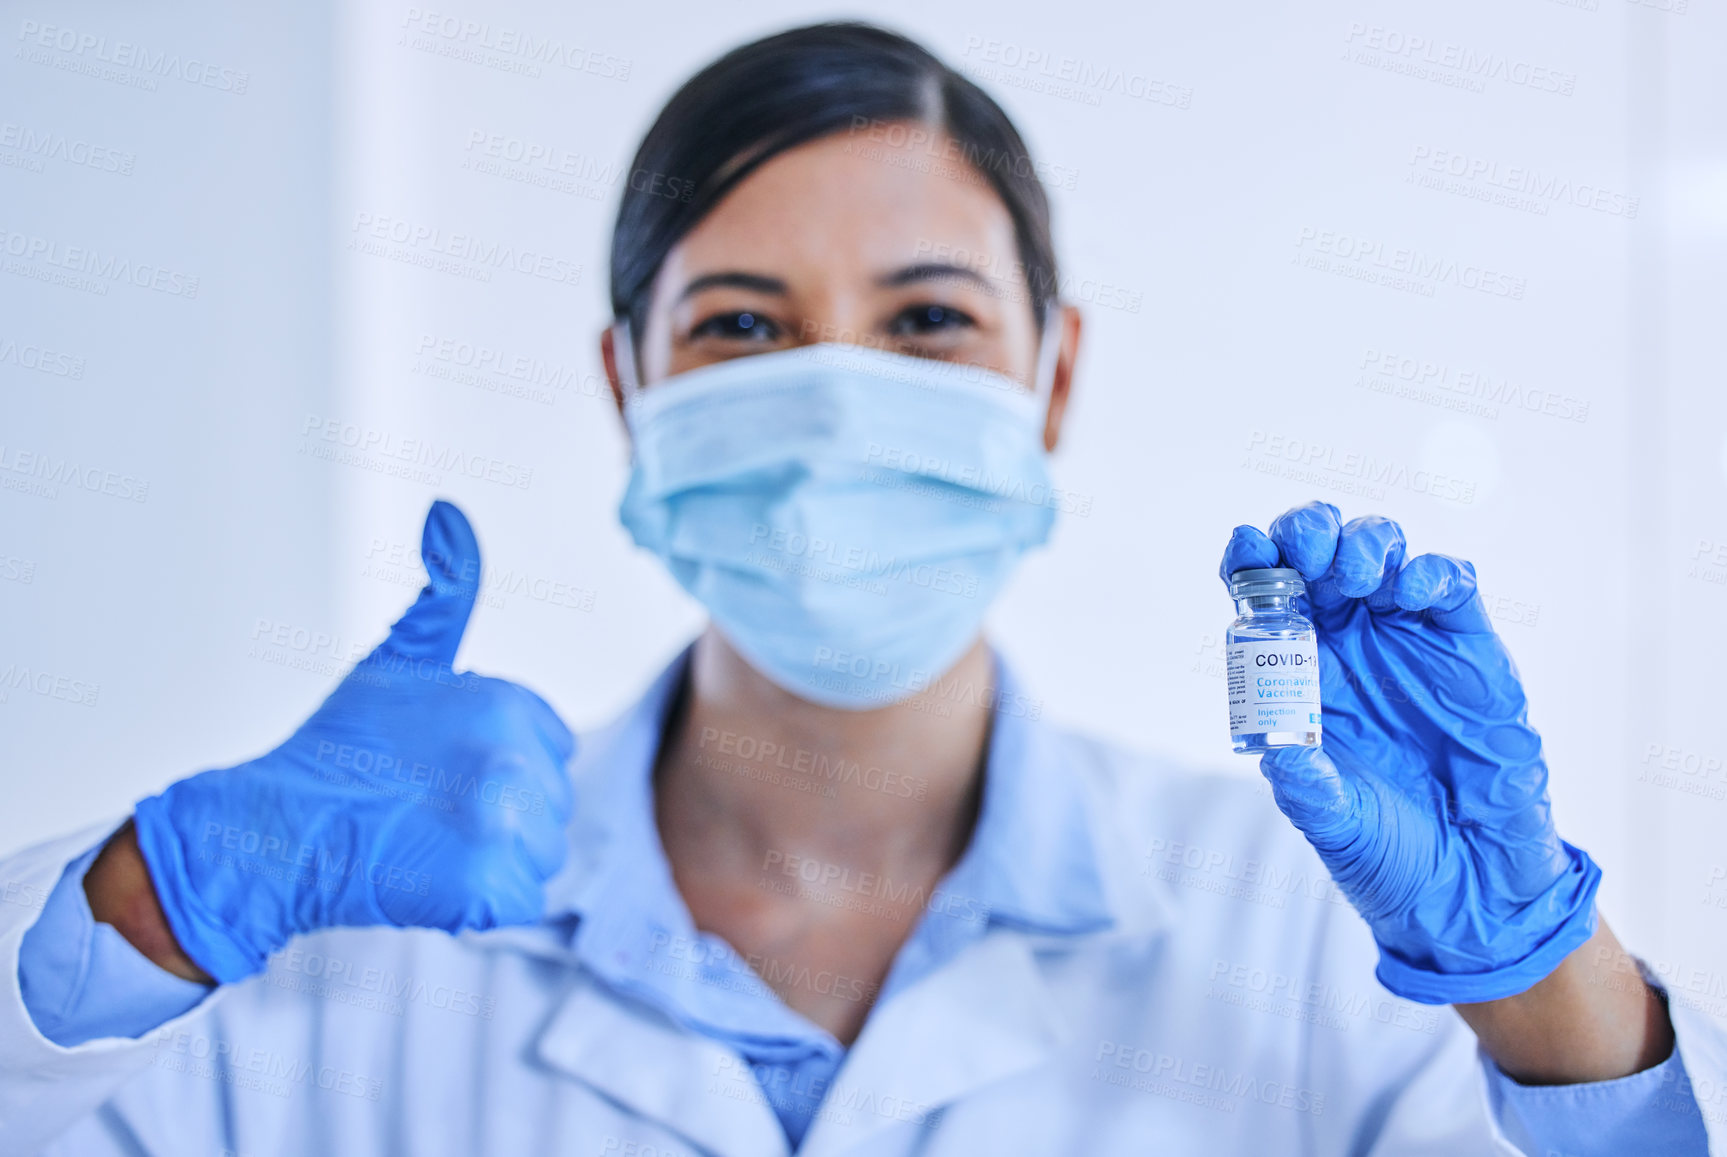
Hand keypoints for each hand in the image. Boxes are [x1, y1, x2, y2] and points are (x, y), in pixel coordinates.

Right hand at [129, 500, 575, 983]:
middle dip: (501, 816)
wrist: (279, 830)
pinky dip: (483, 902)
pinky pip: (521, 899)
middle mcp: (512, 756)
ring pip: (542, 854)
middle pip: (551, 804)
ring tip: (430, 842)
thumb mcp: (401, 657)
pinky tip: (434, 878)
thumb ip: (445, 591)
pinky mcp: (487, 883)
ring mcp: (501, 821)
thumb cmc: (339, 749)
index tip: (444, 771)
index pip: (551, 749)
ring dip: (495, 861)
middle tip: (428, 811)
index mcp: (507, 703)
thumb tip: (450, 513)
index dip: (502, 768)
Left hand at [1220, 501, 1599, 1004]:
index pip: (1266, 597)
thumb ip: (1306, 784)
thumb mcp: (1332, 821)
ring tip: (1354, 579)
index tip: (1244, 547)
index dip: (1251, 562)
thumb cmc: (1389, 849)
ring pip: (1382, 553)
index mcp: (1300, 672)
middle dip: (1307, 535)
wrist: (1472, 881)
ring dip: (1363, 546)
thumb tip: (1278, 748)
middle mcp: (1350, 645)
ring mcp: (1409, 640)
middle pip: (1319, 556)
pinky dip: (1428, 572)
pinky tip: (1408, 592)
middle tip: (1306, 554)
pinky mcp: (1468, 649)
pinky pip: (1450, 585)